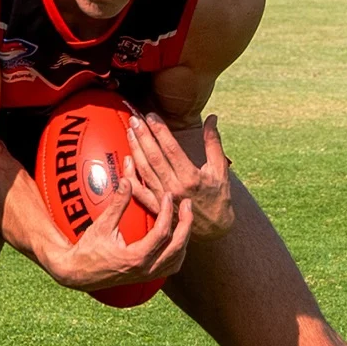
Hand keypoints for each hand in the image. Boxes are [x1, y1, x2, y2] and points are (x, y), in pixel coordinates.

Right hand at [36, 157, 192, 292]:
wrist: (78, 273)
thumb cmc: (88, 250)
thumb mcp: (102, 225)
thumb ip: (118, 204)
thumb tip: (127, 181)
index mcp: (136, 258)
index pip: (162, 233)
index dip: (167, 212)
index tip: (167, 196)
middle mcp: (146, 269)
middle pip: (177, 247)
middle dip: (186, 224)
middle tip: (188, 205)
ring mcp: (148, 276)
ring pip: (177, 259)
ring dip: (184, 239)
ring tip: (185, 219)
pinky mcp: (147, 277)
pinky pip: (170, 266)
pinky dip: (178, 252)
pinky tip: (177, 239)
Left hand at [126, 113, 234, 239]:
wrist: (214, 229)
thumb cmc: (219, 196)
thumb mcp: (220, 169)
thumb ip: (213, 142)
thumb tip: (212, 118)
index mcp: (190, 176)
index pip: (170, 148)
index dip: (159, 130)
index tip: (151, 116)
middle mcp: (174, 187)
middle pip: (154, 157)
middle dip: (143, 136)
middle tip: (135, 119)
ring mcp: (163, 198)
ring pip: (144, 170)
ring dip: (135, 149)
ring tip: (130, 132)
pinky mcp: (156, 207)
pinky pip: (139, 190)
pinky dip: (130, 175)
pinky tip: (126, 160)